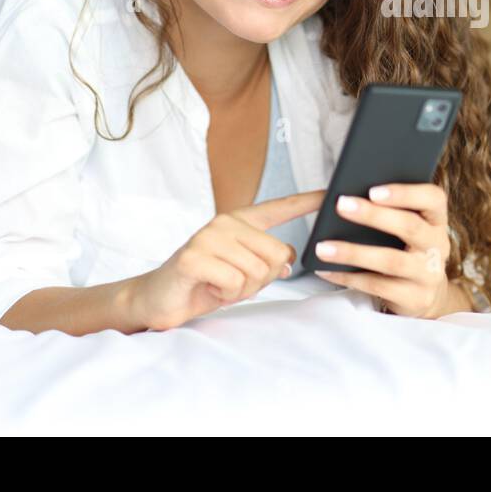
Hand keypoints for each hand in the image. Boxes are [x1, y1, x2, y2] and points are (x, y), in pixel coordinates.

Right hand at [128, 189, 324, 330]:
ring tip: (218, 284)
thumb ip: (266, 263)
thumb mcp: (243, 273)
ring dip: (241, 290)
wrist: (158, 299)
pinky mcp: (194, 257)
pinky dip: (225, 295)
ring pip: (257, 272)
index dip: (308, 201)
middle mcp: (225, 222)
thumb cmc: (204, 283)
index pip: (281, 207)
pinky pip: (235, 282)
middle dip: (261, 280)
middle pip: (276, 255)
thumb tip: (286, 262)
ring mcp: (208, 237)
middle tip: (233, 283)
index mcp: (240, 222)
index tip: (332, 192)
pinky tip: (207, 288)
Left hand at [313, 182, 454, 318]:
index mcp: (437, 220)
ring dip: (353, 252)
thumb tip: (349, 198)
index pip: (432, 199)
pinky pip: (378, 286)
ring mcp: (429, 275)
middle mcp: (438, 246)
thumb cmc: (407, 249)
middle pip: (409, 227)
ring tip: (323, 247)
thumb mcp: (409, 228)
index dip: (405, 193)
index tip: (373, 190)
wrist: (427, 294)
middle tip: (341, 205)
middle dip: (373, 215)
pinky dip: (349, 277)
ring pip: (390, 261)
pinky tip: (326, 270)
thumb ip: (391, 211)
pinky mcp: (415, 299)